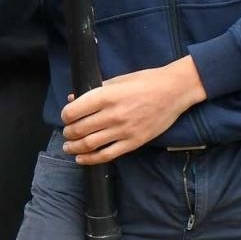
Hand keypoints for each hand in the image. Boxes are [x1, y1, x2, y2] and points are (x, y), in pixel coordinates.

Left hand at [60, 57, 207, 164]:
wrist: (174, 91)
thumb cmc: (145, 81)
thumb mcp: (117, 80)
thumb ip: (94, 91)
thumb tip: (73, 98)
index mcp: (106, 96)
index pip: (74, 111)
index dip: (65, 115)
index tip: (66, 116)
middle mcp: (113, 115)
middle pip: (79, 129)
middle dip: (68, 132)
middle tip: (67, 132)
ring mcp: (124, 131)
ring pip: (90, 144)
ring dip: (74, 147)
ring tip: (69, 146)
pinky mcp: (134, 142)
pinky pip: (107, 155)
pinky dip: (91, 159)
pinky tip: (81, 158)